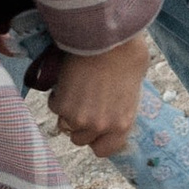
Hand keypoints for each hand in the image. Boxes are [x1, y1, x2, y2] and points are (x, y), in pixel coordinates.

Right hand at [45, 34, 149, 154]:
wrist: (108, 38)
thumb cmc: (127, 56)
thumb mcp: (133, 89)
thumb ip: (121, 108)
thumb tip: (112, 110)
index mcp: (122, 124)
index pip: (103, 150)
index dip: (97, 139)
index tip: (95, 128)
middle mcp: (100, 126)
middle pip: (80, 139)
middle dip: (80, 125)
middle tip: (83, 105)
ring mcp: (78, 118)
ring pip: (64, 125)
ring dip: (67, 112)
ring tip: (75, 92)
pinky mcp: (62, 105)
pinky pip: (55, 108)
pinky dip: (58, 97)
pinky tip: (68, 81)